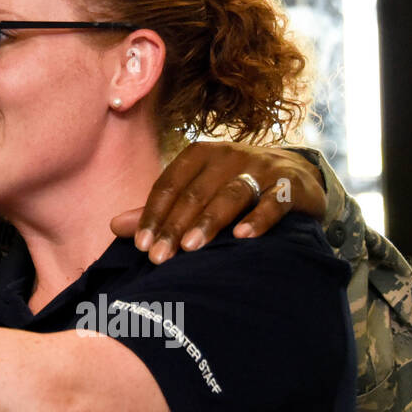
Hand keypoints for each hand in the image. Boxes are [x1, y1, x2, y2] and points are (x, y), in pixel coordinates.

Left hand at [109, 142, 326, 263]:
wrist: (296, 174)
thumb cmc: (234, 185)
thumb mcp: (197, 191)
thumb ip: (161, 209)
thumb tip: (115, 226)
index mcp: (200, 154)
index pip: (169, 184)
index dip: (153, 214)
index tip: (141, 245)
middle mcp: (228, 155)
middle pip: (195, 193)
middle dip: (174, 226)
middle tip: (158, 257)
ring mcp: (261, 167)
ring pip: (230, 195)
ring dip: (209, 221)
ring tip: (191, 248)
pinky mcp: (290, 183)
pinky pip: (274, 200)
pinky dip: (259, 218)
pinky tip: (243, 236)